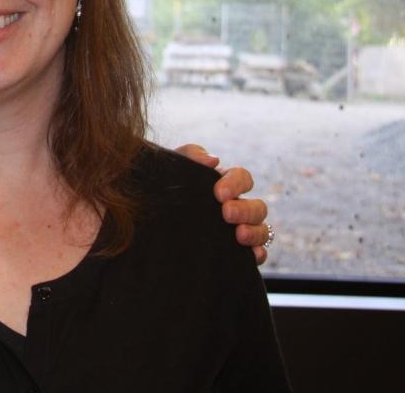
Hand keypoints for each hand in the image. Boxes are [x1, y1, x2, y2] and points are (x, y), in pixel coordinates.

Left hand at [175, 143, 271, 265]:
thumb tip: (213, 161)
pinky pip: (257, 254)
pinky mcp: (236, 252)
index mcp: (225, 184)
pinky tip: (251, 255)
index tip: (219, 193)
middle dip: (245, 210)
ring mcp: (240, 230)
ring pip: (262, 230)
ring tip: (239, 235)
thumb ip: (192, 154)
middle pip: (258, 207)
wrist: (147, 219)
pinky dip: (257, 253)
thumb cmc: (165, 187)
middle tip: (226, 213)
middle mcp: (237, 207)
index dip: (237, 184)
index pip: (243, 178)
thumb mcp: (175, 167)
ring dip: (255, 232)